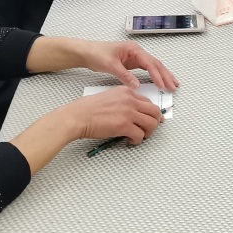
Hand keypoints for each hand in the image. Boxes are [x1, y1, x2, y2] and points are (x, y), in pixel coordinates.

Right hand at [49, 86, 164, 144]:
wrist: (77, 116)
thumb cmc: (87, 109)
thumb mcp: (109, 97)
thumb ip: (123, 102)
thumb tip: (133, 113)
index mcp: (126, 92)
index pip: (148, 101)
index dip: (151, 113)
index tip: (151, 119)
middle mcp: (130, 100)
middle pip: (155, 112)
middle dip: (155, 122)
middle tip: (149, 130)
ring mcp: (128, 112)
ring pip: (152, 123)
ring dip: (148, 132)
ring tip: (140, 137)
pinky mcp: (124, 125)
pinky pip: (140, 135)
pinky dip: (137, 140)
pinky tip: (130, 141)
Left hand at [77, 39, 178, 92]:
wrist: (87, 52)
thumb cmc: (97, 54)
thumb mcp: (110, 65)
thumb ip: (124, 75)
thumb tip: (137, 86)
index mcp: (133, 49)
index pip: (149, 63)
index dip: (157, 75)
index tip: (163, 85)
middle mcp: (137, 52)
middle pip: (156, 64)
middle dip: (166, 75)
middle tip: (174, 86)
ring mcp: (136, 57)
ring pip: (153, 66)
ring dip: (163, 75)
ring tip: (173, 85)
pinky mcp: (132, 63)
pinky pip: (147, 70)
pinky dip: (155, 76)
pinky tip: (160, 82)